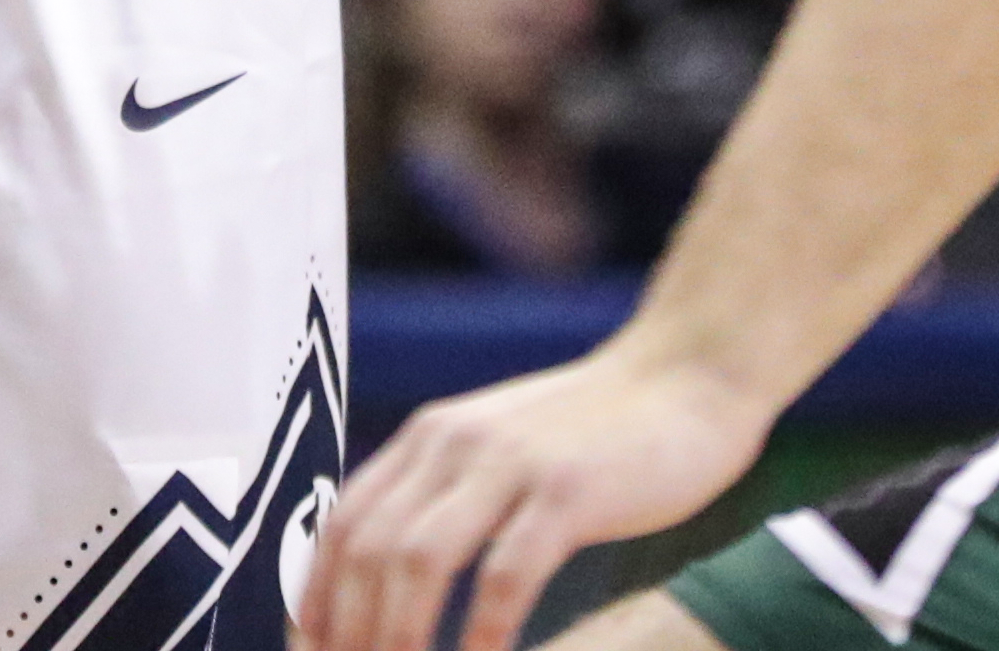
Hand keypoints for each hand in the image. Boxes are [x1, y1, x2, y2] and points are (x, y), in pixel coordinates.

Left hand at [300, 343, 767, 650]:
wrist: (686, 375)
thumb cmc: (594, 431)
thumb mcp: (499, 447)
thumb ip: (447, 492)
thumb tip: (392, 567)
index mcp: (430, 436)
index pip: (343, 521)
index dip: (317, 594)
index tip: (312, 648)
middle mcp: (454, 443)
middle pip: (370, 548)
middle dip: (349, 627)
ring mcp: (509, 464)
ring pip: (420, 559)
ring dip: (398, 633)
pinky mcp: (567, 491)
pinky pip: (506, 572)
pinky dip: (482, 629)